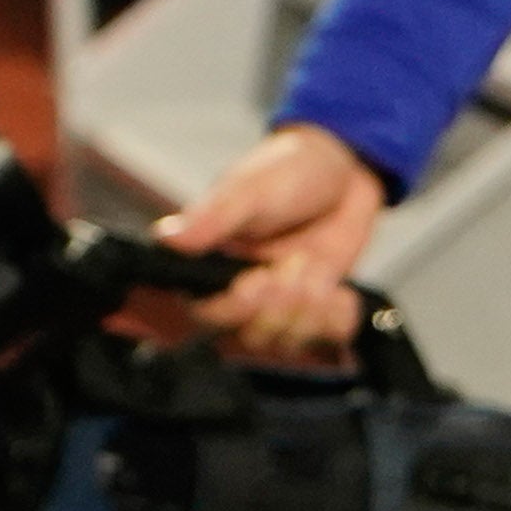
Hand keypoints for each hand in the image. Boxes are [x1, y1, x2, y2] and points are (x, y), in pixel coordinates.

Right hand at [154, 124, 386, 363]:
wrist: (344, 168)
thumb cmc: (286, 170)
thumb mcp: (248, 190)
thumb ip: (210, 218)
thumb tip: (165, 238)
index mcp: (215, 260)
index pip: (206, 309)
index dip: (233, 308)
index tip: (255, 282)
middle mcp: (245, 286)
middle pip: (248, 334)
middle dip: (277, 311)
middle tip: (295, 269)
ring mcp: (284, 300)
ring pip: (287, 341)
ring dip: (309, 315)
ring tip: (317, 273)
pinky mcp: (319, 305)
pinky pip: (328, 337)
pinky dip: (339, 320)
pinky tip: (340, 291)